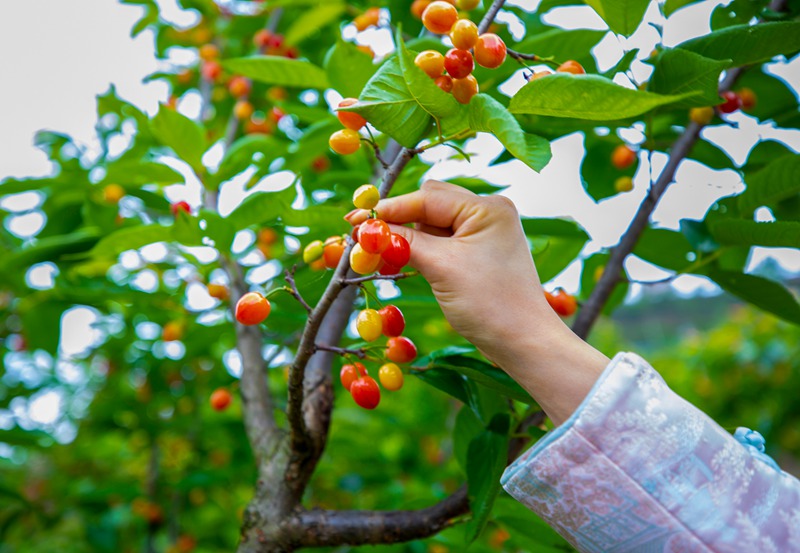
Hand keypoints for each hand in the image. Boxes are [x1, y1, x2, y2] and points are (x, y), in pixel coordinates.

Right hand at [347, 180, 608, 424]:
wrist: (522, 342)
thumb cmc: (489, 304)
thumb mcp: (442, 268)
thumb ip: (406, 242)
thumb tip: (370, 227)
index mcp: (487, 209)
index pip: (428, 197)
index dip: (391, 208)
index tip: (357, 220)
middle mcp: (487, 214)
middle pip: (429, 205)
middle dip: (399, 220)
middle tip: (366, 238)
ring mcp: (484, 234)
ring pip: (432, 225)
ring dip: (407, 237)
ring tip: (380, 254)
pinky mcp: (478, 254)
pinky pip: (441, 243)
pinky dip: (420, 251)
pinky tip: (398, 261)